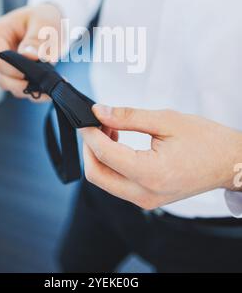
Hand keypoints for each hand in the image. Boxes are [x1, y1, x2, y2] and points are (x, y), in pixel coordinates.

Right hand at [0, 4, 62, 101]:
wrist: (52, 22)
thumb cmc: (45, 17)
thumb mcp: (43, 22)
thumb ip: (36, 39)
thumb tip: (28, 56)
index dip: (11, 69)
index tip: (28, 74)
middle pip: (1, 76)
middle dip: (20, 84)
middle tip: (42, 85)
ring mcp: (7, 64)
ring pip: (11, 85)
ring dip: (29, 90)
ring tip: (49, 88)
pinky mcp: (18, 74)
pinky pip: (23, 87)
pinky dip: (36, 91)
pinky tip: (50, 90)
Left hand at [80, 105, 241, 209]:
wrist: (228, 162)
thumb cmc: (205, 140)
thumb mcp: (166, 120)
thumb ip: (128, 116)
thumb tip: (99, 111)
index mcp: (151, 174)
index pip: (106, 155)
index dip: (90, 133)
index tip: (86, 116)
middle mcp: (145, 194)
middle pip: (97, 175)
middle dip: (90, 147)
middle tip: (97, 122)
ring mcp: (146, 200)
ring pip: (104, 180)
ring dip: (100, 154)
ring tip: (111, 128)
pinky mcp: (147, 199)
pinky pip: (117, 183)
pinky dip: (111, 163)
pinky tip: (119, 142)